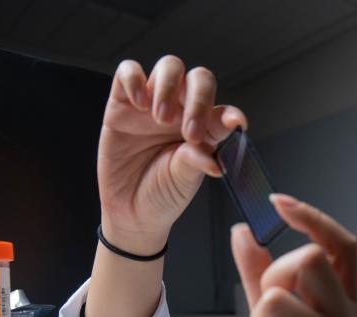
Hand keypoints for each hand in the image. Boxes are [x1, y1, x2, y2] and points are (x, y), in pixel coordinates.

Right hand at [97, 55, 246, 254]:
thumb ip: (197, 160)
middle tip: (190, 131)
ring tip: (161, 118)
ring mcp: (153, 103)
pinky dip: (134, 80)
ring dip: (169, 87)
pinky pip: (128, 71)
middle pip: (198, 79)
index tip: (234, 125)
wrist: (129, 210)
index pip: (222, 110)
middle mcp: (182, 110)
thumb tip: (215, 158)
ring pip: (169, 67)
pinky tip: (139, 103)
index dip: (230, 115)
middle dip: (199, 99)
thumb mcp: (185, 180)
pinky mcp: (122, 102)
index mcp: (204, 129)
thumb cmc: (162, 194)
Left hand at [231, 194, 356, 316]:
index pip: (341, 244)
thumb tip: (243, 230)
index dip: (312, 217)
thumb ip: (260, 273)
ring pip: (276, 304)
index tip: (278, 202)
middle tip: (271, 316)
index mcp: (345, 301)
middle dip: (274, 282)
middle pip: (306, 262)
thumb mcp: (270, 314)